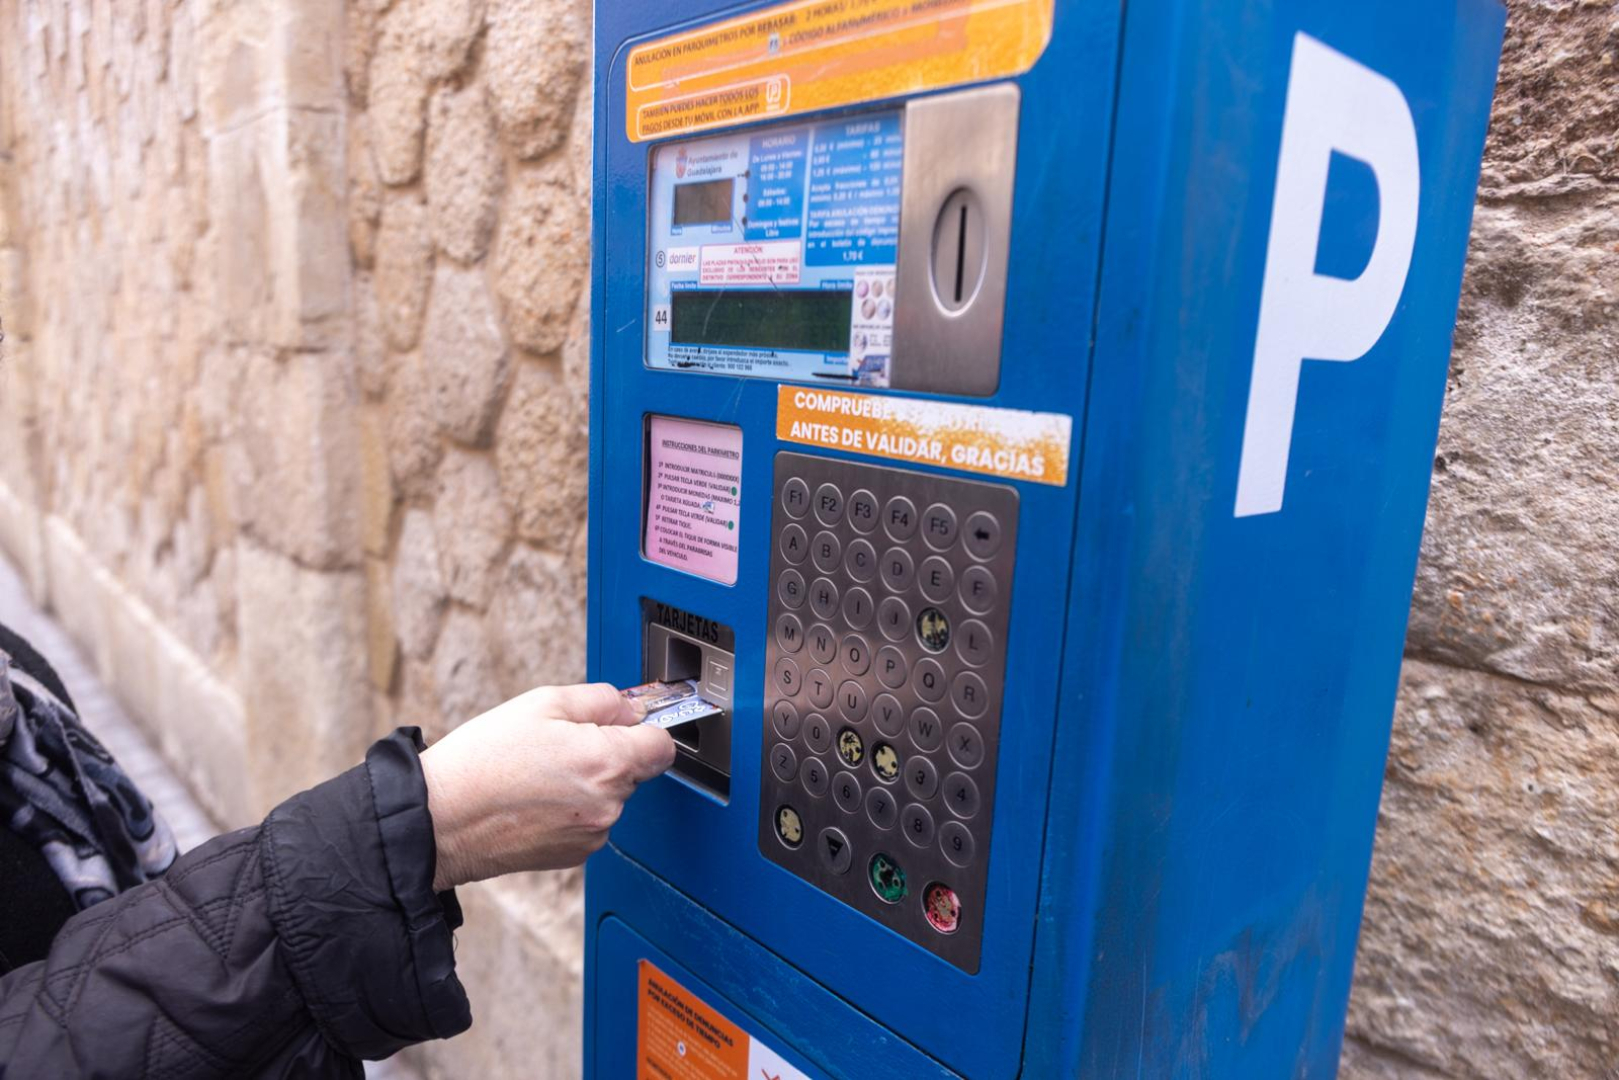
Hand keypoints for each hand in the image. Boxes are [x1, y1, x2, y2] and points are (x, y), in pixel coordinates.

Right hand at [419, 683, 675, 890]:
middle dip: (608, 753)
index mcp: (606, 761)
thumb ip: (601, 700)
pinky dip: (571, 810)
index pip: (663, 744)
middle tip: (560, 744)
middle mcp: (608, 804)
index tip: (629, 724)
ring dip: (587, 783)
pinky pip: (588, 822)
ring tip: (538, 774)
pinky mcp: (574, 855)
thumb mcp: (543, 703)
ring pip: (609, 797)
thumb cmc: (483, 761)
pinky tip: (534, 799)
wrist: (440, 820)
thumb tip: (630, 708)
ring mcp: (592, 834)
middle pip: (634, 770)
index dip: (646, 728)